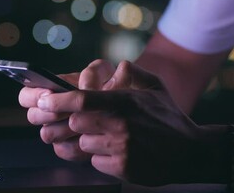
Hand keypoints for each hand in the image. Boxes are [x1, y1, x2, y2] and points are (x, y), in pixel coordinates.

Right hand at [18, 60, 117, 160]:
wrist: (124, 110)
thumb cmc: (109, 86)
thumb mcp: (104, 72)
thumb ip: (93, 72)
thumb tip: (86, 86)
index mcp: (50, 91)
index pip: (26, 95)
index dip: (33, 95)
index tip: (49, 93)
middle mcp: (50, 112)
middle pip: (33, 116)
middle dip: (48, 113)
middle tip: (66, 111)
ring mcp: (58, 130)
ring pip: (47, 134)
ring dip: (63, 128)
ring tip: (81, 123)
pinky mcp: (69, 147)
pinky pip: (63, 150)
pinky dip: (75, 144)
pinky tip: (90, 136)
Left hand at [36, 61, 205, 184]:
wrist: (190, 154)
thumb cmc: (170, 118)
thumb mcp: (157, 88)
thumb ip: (135, 73)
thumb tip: (118, 65)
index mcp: (125, 102)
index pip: (82, 100)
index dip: (58, 101)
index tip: (43, 101)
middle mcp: (120, 125)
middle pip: (76, 123)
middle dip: (78, 122)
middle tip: (91, 122)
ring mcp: (121, 149)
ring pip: (84, 144)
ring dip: (91, 141)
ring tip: (113, 138)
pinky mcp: (122, 169)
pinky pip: (95, 162)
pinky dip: (101, 158)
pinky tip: (120, 152)